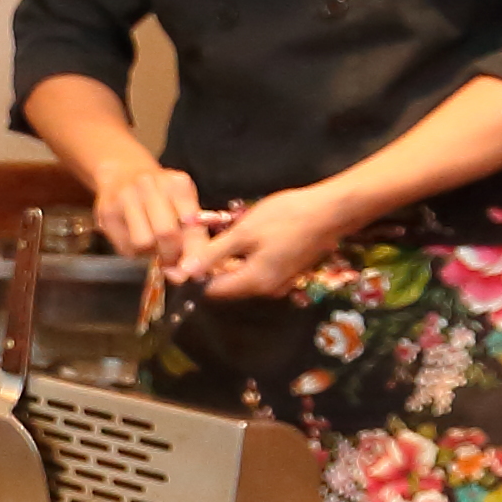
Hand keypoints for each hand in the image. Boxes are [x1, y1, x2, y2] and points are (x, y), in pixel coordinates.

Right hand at [91, 158, 208, 267]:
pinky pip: (124, 245)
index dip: (195, 251)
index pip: (191, 224)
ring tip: (153, 246)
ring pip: (142, 242)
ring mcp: (124, 196)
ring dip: (150, 253)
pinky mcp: (106, 211)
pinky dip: (133, 251)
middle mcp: (149, 185)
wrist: (122, 172)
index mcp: (177, 184)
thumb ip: (191, 233)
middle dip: (171, 255)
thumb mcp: (182, 203)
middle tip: (172, 262)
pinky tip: (135, 238)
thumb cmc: (160, 194)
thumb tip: (192, 272)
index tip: (195, 271)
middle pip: (165, 233)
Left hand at [182, 184, 366, 300]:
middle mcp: (267, 289)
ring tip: (201, 246)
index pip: (211, 292)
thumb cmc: (287, 217)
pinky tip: (229, 244)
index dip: (189, 280)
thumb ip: (213, 254)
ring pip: (239, 279)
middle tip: (182, 252)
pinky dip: (238, 261)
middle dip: (203, 273)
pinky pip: (254, 271)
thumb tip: (184, 274)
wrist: (331, 210)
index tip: (170, 264)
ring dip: (220, 266)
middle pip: (225, 288)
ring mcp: (279, 281)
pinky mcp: (286, 270)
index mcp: (254, 283)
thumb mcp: (244, 232)